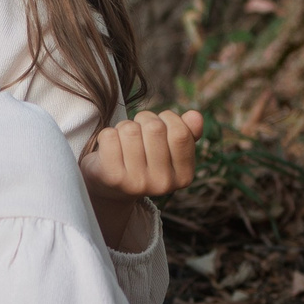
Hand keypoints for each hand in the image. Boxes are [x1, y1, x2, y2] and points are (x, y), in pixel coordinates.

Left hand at [80, 108, 203, 250]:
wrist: (112, 188)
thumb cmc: (145, 160)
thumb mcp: (170, 150)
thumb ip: (187, 132)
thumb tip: (195, 115)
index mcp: (184, 176)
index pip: (180, 133)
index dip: (168, 118)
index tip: (161, 122)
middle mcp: (163, 183)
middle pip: (154, 128)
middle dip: (145, 119)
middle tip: (139, 128)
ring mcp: (137, 182)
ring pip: (130, 130)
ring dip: (125, 126)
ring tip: (125, 138)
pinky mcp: (112, 177)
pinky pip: (109, 136)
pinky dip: (108, 134)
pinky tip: (111, 147)